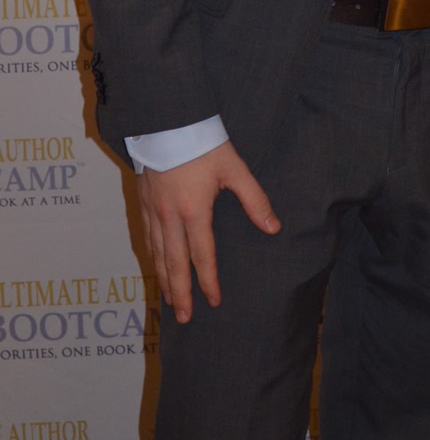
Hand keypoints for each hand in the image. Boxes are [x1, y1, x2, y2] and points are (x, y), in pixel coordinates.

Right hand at [137, 141, 279, 323]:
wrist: (168, 121)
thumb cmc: (204, 143)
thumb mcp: (235, 169)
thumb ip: (255, 200)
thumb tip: (274, 227)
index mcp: (194, 212)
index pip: (202, 257)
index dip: (208, 282)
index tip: (213, 301)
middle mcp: (170, 217)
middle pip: (174, 264)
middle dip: (179, 293)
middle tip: (183, 318)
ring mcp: (154, 211)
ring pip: (158, 254)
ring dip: (164, 279)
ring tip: (169, 300)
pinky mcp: (144, 202)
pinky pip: (147, 238)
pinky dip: (152, 257)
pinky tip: (157, 265)